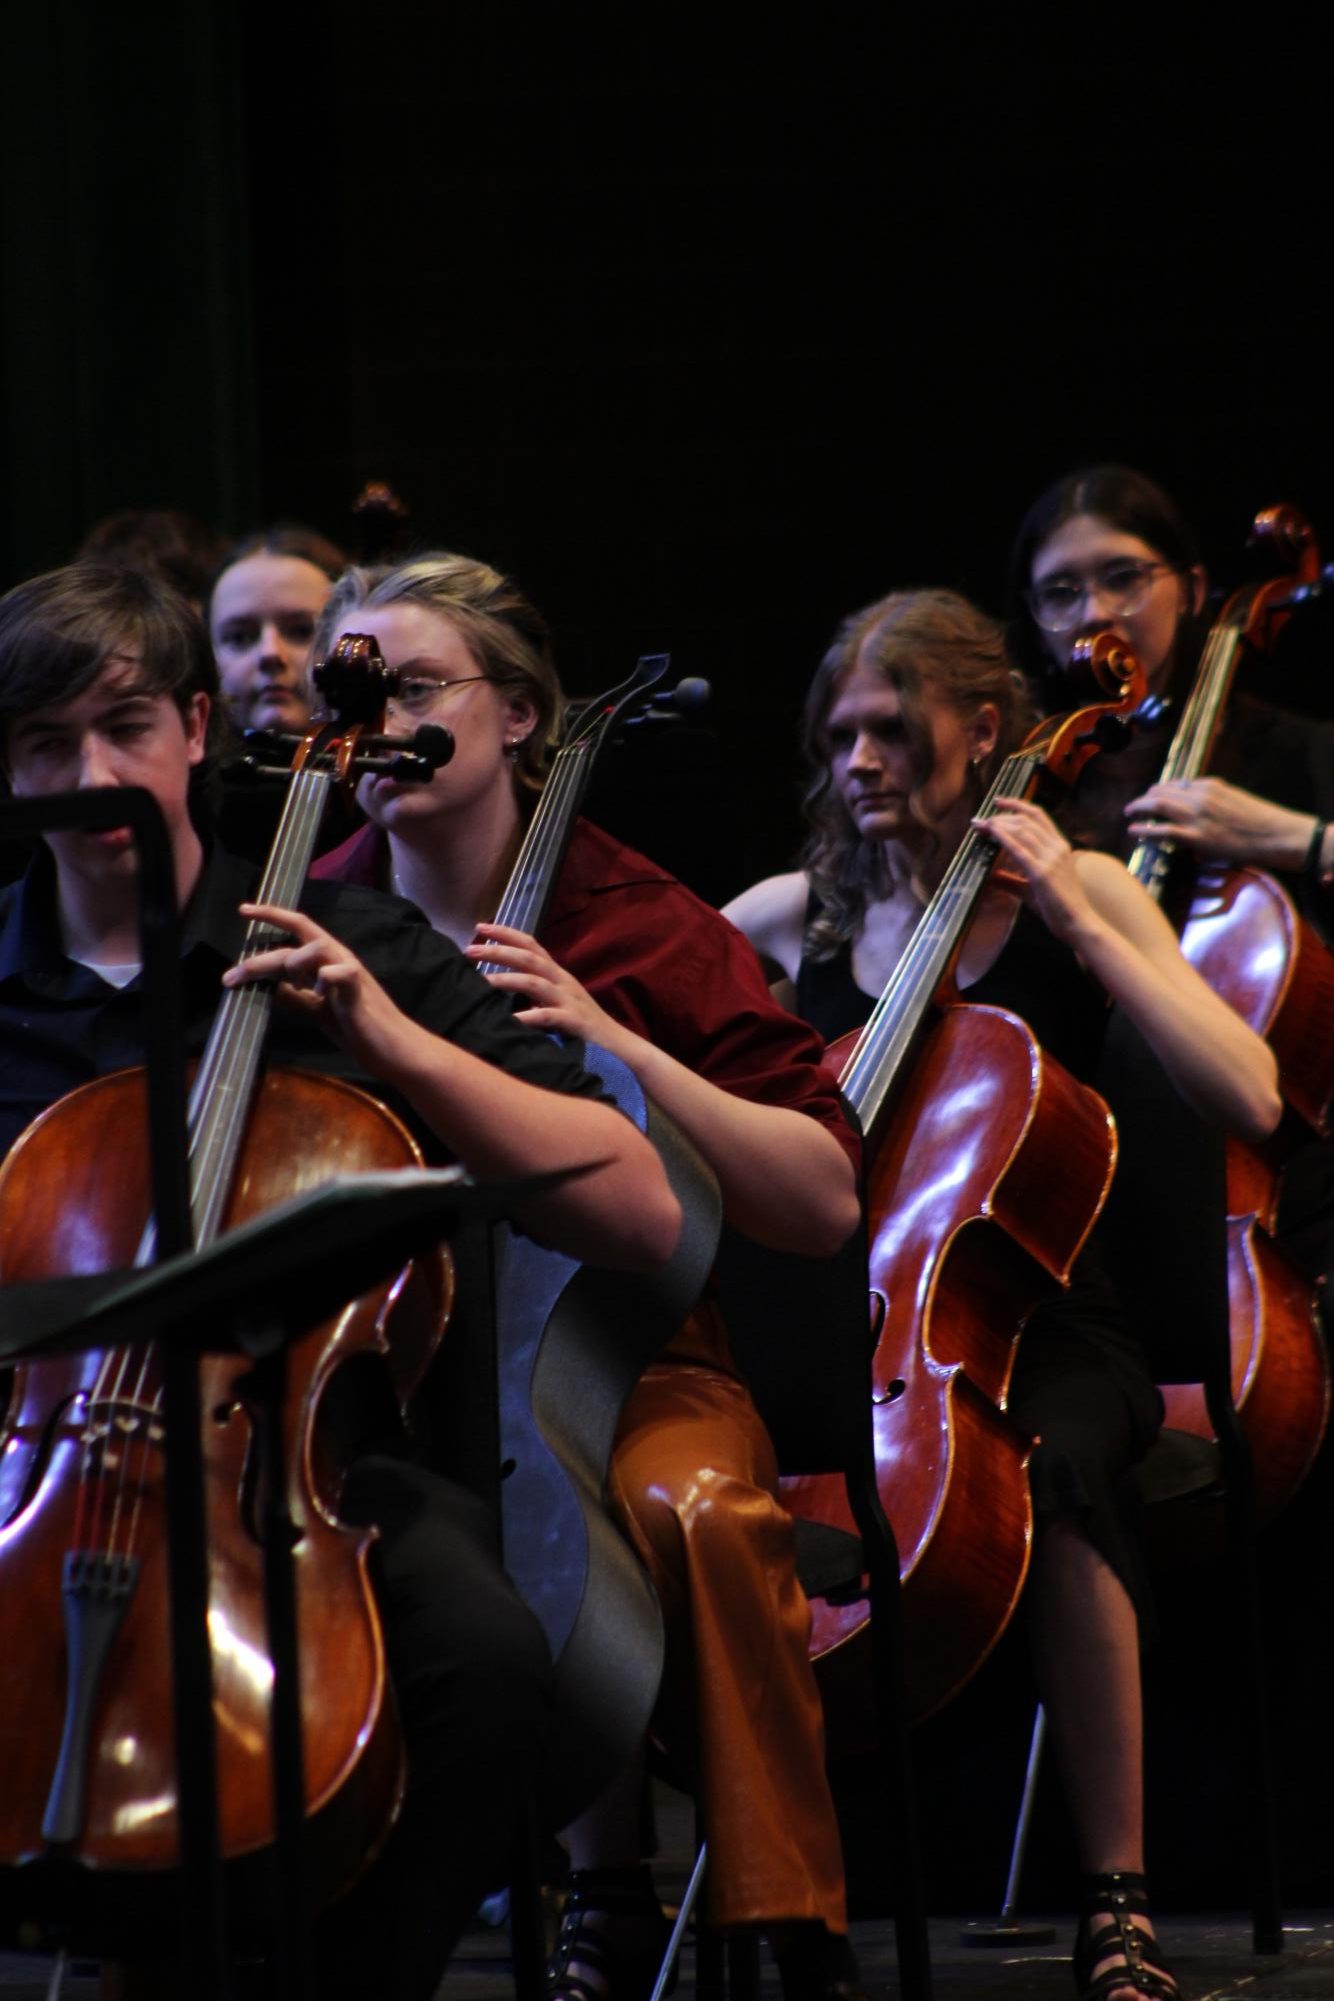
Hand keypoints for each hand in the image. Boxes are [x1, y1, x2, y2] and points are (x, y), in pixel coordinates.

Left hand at [223, 902, 413, 1078]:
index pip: (299, 927)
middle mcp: (340, 958)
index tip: (243, 910)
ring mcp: (352, 971)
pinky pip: (339, 971)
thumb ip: (296, 998)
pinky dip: (323, 978)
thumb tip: (268, 987)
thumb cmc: (360, 1029)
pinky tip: (319, 994)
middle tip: (232, 976)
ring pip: (316, 947)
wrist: (394, 1049)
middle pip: (298, 939)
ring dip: (294, 964)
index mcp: (329, 961)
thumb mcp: (318, 1011)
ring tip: (292, 987)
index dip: (272, 915)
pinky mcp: (359, 988)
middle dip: (261, 958)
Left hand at [466, 923, 623, 1048]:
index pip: (531, 945)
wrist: (619, 1045)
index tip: (480, 926)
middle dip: (498, 951)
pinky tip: (509, 1020)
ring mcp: (569, 1000)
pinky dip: (527, 1017)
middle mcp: (563, 981)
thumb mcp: (556, 1001)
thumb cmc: (582, 1025)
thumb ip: (534, 992)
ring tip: (482, 982)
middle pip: (529, 958)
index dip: (506, 933)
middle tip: (469, 950)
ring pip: (535, 982)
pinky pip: (548, 1017)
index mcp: (558, 974)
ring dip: (507, 979)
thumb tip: (498, 986)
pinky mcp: (575, 1022)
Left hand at [973, 797, 1094, 944]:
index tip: (998, 802)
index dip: (1018, 805)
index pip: (1038, 816)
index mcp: (1060, 846)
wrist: (1078, 923)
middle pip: (1026, 820)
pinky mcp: (1042, 872)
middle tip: (980, 821)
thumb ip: (1011, 880)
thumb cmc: (1058, 908)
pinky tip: (991, 832)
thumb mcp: (1031, 889)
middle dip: (1001, 816)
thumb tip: (991, 876)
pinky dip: (1003, 837)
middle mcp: (1057, 847)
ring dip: (999, 824)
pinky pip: (1020, 849)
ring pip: (1022, 830)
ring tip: (981, 826)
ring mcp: (1051, 859)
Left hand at [1124, 776, 1302, 863]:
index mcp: (1210, 784)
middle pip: (1163, 791)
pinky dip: (1144, 829)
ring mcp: (1196, 816)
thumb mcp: (1235, 799)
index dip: (1162, 790)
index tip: (1154, 795)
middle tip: (1136, 804)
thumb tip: (1196, 804)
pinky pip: (1162, 830)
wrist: (1274, 834)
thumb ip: (1214, 799)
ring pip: (1158, 806)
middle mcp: (1199, 796)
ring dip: (1139, 808)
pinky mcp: (1195, 836)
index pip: (1177, 784)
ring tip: (1129, 813)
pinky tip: (1133, 831)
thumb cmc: (1260, 820)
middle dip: (1146, 796)